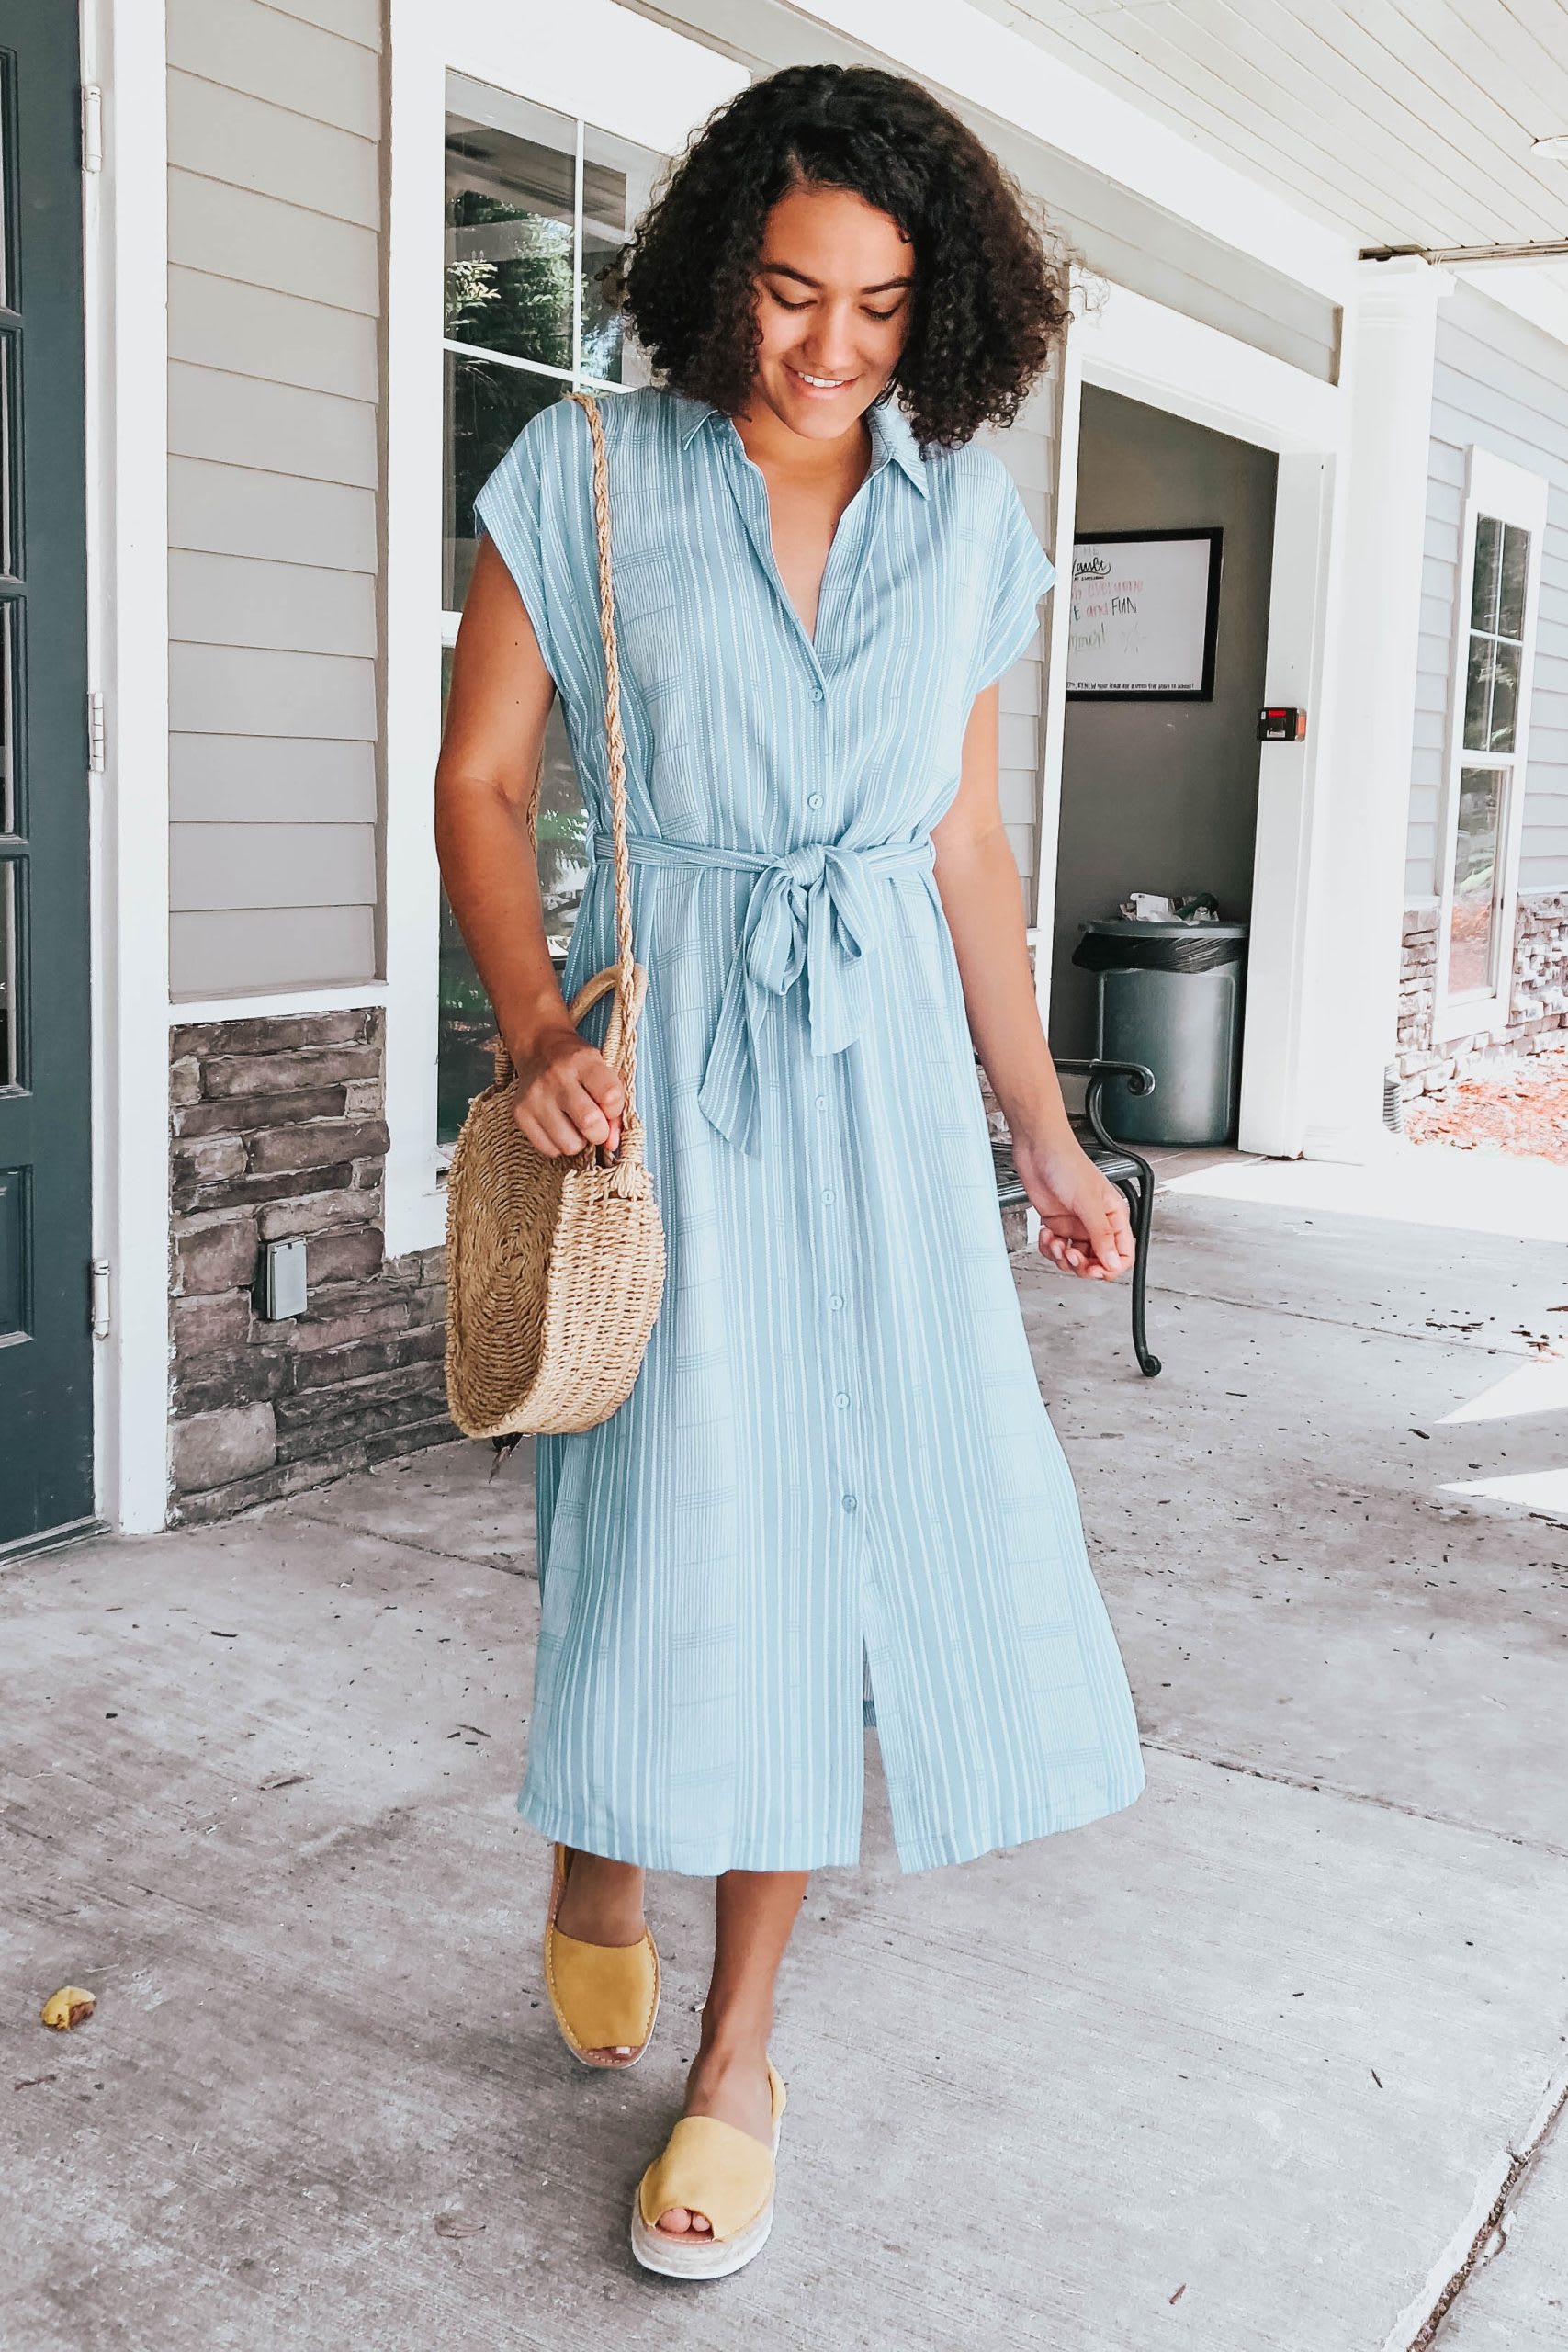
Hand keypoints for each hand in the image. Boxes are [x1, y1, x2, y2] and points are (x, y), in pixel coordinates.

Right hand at [509, 1021, 623, 1158]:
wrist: (540, 1051)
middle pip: (589, 1122)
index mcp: (583, 1061)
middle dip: (600, 1132)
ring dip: (579, 1141)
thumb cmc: (579, 1067)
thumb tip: (612, 1145)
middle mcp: (556, 1077)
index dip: (615, 1110)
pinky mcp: (519, 1113)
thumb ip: (615, 1108)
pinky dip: (559, 1144)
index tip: (608, 1107)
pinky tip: (559, 1127)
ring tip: (575, 1125)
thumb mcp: (604, 1072)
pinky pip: (549, 1149)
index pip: (610, 1096)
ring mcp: (535, 1096)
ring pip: (569, 1144)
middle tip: (595, 1125)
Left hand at [1011, 1132, 1135, 1279]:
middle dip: (1084, 1266)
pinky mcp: (1057, 1225)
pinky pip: (1056, 1250)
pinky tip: (1045, 1234)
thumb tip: (1112, 1261)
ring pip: (1076, 1260)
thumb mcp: (1088, 1200)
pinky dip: (1049, 1248)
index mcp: (1114, 1216)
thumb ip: (1101, 1233)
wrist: (1037, 1150)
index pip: (1123, 1254)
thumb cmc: (1067, 1162)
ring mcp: (1076, 1225)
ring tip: (1055, 1243)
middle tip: (1071, 1257)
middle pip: (1099, 1262)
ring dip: (1063, 1257)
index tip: (1095, 1268)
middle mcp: (1096, 1223)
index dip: (1111, 1266)